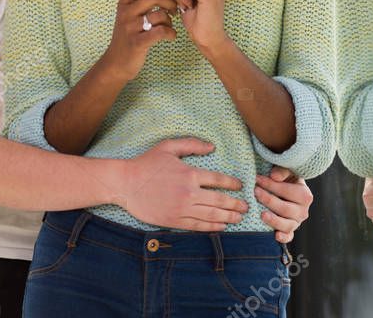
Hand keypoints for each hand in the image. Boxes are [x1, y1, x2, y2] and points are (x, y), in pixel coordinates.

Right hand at [105, 0, 178, 80]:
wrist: (116, 63)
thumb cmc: (128, 36)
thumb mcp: (129, 16)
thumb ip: (141, 2)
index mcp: (123, 3)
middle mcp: (125, 13)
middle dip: (169, 1)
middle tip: (175, 8)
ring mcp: (130, 28)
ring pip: (159, 15)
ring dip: (170, 20)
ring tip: (170, 25)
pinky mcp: (137, 42)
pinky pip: (161, 32)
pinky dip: (171, 33)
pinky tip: (171, 36)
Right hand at [120, 138, 247, 230]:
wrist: (125, 184)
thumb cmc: (146, 163)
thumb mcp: (168, 147)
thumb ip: (192, 144)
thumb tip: (212, 147)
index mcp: (190, 173)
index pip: (218, 180)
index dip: (233, 184)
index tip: (241, 186)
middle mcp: (189, 193)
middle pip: (220, 200)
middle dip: (236, 204)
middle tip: (246, 206)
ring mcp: (182, 208)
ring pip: (212, 215)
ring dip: (229, 217)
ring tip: (239, 217)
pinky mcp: (174, 220)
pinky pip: (198, 226)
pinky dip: (213, 227)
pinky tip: (222, 226)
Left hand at [255, 167, 312, 243]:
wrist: (287, 189)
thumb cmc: (285, 179)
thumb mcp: (286, 171)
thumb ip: (282, 171)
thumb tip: (274, 176)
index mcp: (304, 195)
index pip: (287, 191)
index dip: (271, 185)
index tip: (257, 179)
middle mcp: (303, 210)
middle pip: (286, 209)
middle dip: (269, 200)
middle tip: (255, 192)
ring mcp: (296, 222)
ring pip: (287, 225)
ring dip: (274, 220)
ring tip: (261, 214)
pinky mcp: (290, 231)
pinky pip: (288, 237)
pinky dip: (283, 237)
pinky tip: (275, 236)